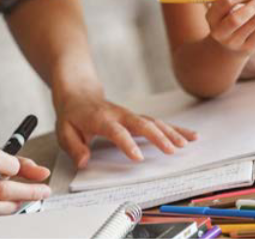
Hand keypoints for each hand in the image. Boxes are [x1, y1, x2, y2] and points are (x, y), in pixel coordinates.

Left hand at [53, 88, 197, 168]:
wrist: (79, 92)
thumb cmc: (72, 115)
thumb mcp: (64, 131)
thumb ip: (74, 147)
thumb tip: (84, 162)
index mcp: (101, 119)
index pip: (116, 131)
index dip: (127, 144)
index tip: (138, 158)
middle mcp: (119, 115)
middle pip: (141, 124)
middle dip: (158, 137)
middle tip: (172, 150)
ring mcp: (130, 115)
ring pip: (154, 122)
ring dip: (171, 132)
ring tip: (186, 143)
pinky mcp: (137, 117)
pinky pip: (158, 123)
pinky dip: (174, 129)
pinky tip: (190, 135)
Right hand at [206, 0, 254, 54]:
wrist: (231, 44)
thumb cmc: (228, 16)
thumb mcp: (223, 4)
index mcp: (211, 17)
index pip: (225, 2)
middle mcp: (219, 32)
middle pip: (236, 18)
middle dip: (254, 5)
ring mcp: (233, 42)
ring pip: (251, 25)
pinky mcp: (248, 48)